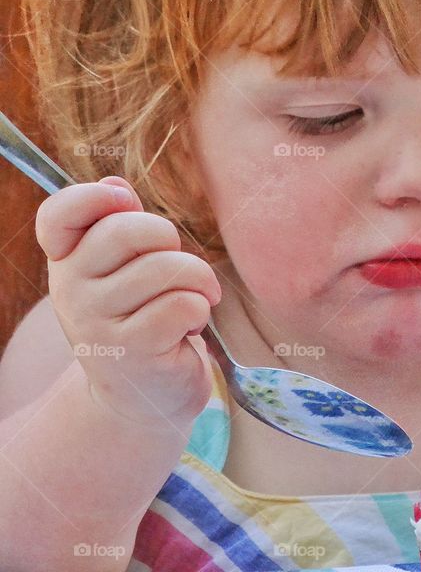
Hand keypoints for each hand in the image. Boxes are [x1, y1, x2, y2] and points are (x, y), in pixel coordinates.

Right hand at [36, 176, 221, 426]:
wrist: (142, 399)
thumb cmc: (141, 321)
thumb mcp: (121, 274)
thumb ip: (118, 227)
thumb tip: (114, 183)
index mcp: (68, 262)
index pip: (59, 215)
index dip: (93, 198)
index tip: (123, 203)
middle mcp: (73, 290)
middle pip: (129, 230)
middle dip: (171, 241)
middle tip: (181, 268)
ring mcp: (100, 322)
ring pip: (168, 267)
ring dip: (199, 281)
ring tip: (193, 301)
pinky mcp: (134, 349)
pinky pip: (185, 304)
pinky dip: (201, 310)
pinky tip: (189, 329)